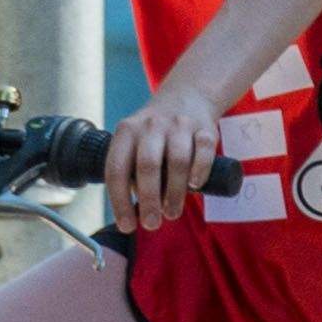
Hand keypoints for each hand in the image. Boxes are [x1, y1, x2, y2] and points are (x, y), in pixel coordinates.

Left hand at [104, 95, 227, 235]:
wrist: (188, 96)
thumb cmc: (156, 133)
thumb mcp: (135, 142)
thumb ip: (133, 172)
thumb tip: (135, 214)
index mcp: (126, 131)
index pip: (117, 169)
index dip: (119, 201)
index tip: (127, 225)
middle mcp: (150, 125)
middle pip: (147, 166)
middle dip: (149, 200)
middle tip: (151, 224)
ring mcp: (179, 125)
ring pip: (177, 161)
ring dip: (174, 193)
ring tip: (172, 213)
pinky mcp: (204, 128)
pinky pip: (203, 152)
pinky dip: (199, 172)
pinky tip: (195, 186)